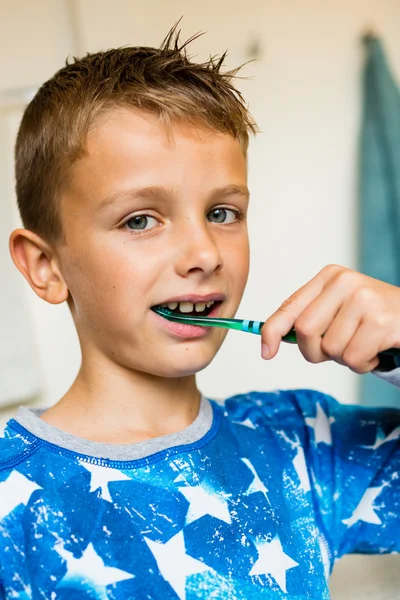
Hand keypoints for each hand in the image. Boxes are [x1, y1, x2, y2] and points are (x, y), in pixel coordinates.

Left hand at [261, 265, 399, 372]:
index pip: (290, 306)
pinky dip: (362, 365)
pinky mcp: (382, 321)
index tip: (266, 352)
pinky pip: (353, 359)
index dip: (272, 331)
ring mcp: (365, 300)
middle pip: (305, 331)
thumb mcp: (339, 310)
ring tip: (362, 345)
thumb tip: (270, 343)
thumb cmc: (372, 319)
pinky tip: (375, 351)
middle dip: (315, 352)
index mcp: (330, 277)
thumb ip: (309, 320)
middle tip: (335, 351)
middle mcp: (345, 283)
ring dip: (344, 359)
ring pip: (330, 349)